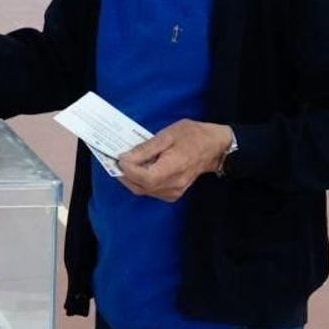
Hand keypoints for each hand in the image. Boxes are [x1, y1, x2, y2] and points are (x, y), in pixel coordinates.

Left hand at [116, 120, 233, 202]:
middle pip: (140, 187)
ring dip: (130, 178)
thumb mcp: (167, 135)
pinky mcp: (172, 194)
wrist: (213, 147)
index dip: (128, 170)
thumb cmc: (192, 136)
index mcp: (174, 168)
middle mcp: (174, 185)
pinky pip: (150, 191)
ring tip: (124, 163)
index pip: (145, 178)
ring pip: (143, 190)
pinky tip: (137, 169)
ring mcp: (173, 192)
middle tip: (115, 160)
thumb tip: (124, 158)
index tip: (120, 157)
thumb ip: (145, 149)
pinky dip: (139, 181)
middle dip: (124, 175)